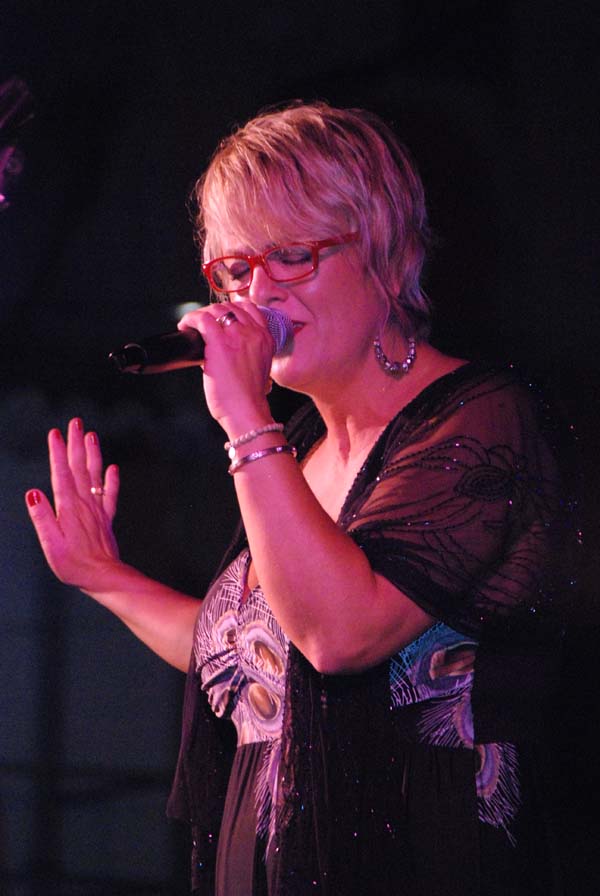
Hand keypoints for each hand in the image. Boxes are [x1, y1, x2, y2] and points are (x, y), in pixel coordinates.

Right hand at [25, 418, 120, 589]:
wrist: (104, 577)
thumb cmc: (73, 564)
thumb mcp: (50, 544)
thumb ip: (42, 517)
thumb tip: (33, 492)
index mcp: (68, 507)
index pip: (61, 473)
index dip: (57, 452)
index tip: (55, 433)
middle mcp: (84, 503)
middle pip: (79, 467)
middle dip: (76, 443)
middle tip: (75, 422)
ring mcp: (97, 510)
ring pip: (95, 475)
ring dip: (93, 454)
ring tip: (91, 435)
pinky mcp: (105, 519)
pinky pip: (109, 495)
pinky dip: (111, 480)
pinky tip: (112, 468)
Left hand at [177, 302, 273, 436]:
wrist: (247, 411)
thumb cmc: (249, 398)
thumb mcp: (259, 368)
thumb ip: (248, 353)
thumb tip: (224, 350)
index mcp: (265, 339)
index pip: (249, 309)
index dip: (232, 310)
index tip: (220, 319)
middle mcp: (254, 333)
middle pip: (231, 307)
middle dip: (214, 312)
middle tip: (202, 324)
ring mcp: (238, 336)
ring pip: (216, 309)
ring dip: (202, 315)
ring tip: (193, 326)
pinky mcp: (219, 343)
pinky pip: (202, 319)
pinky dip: (190, 319)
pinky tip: (185, 326)